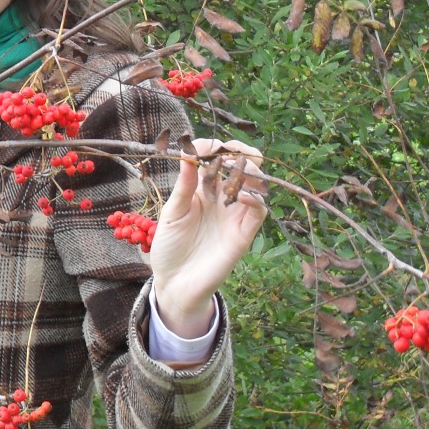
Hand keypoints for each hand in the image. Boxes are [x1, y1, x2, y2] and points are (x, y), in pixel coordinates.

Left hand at [149, 137, 267, 337]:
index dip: (212, 147)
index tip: (201, 145)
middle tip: (231, 150)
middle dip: (239, 152)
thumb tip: (188, 154)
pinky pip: (258, 211)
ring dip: (251, 172)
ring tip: (239, 167)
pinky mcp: (244, 233)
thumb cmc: (170, 246)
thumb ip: (184, 186)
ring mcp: (234, 214)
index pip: (215, 158)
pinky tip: (243, 194)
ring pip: (256, 184)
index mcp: (202, 188)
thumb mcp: (172, 213)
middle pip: (241, 165)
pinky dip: (256, 198)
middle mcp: (221, 197)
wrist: (176, 283)